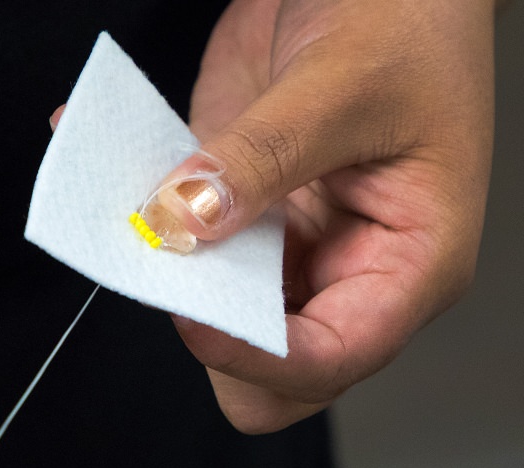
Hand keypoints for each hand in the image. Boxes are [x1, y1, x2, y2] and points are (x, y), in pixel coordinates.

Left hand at [146, 0, 496, 431]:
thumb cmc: (405, 18)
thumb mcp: (341, 85)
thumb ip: (262, 159)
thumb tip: (185, 221)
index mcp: (408, 262)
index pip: (331, 358)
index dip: (256, 356)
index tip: (188, 315)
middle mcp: (350, 269)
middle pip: (271, 370)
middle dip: (215, 333)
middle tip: (174, 266)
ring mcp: (291, 248)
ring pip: (217, 317)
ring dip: (170, 281)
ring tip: (141, 218)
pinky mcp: (244, 216)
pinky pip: (188, 253)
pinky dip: (151, 227)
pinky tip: (120, 179)